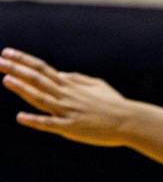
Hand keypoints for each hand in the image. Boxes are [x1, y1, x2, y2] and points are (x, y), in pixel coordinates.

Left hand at [2, 48, 135, 146]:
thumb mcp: (98, 85)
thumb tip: (61, 74)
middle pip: (38, 80)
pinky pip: (51, 124)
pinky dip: (36, 121)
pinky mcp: (73, 128)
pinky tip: (21, 117)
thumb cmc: (116, 104)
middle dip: (17, 70)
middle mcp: (67, 96)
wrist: (131, 122)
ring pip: (41, 98)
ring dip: (22, 89)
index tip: (7, 53)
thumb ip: (78, 79)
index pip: (43, 69)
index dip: (24, 60)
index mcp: (71, 86)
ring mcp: (69, 112)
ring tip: (5, 80)